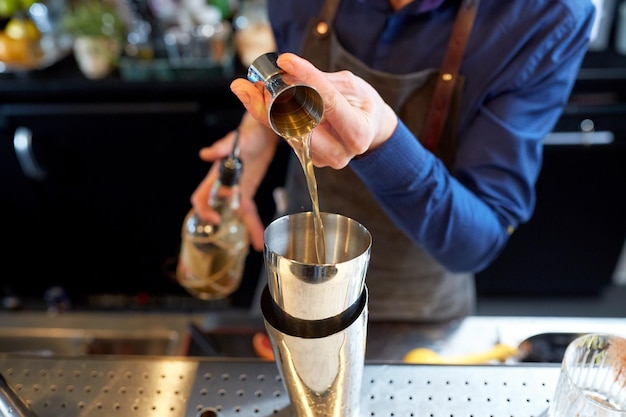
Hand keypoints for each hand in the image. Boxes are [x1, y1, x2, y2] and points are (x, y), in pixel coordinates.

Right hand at [191, 113, 278, 250]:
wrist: (263, 132)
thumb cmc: (247, 134)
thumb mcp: (236, 140)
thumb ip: (221, 148)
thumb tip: (205, 154)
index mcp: (216, 175)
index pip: (202, 196)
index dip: (204, 209)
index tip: (214, 219)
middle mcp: (224, 185)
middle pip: (218, 209)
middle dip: (224, 224)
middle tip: (232, 239)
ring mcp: (236, 189)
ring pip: (235, 214)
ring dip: (244, 229)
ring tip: (255, 246)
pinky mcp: (247, 191)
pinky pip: (248, 210)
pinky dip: (254, 224)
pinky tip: (259, 237)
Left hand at [230, 52, 397, 168]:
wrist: (369, 129)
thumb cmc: (362, 104)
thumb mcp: (351, 85)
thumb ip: (321, 81)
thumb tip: (286, 71)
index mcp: (358, 133)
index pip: (328, 102)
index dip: (306, 79)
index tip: (285, 61)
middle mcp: (340, 152)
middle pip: (301, 127)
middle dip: (273, 104)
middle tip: (252, 84)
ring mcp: (323, 159)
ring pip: (287, 134)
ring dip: (263, 111)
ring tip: (246, 89)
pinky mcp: (309, 158)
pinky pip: (285, 136)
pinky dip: (268, 117)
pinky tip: (255, 99)